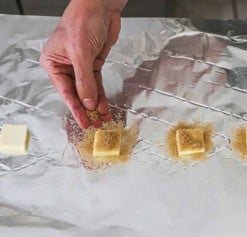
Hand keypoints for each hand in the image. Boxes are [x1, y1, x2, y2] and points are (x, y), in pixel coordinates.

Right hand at [40, 0, 126, 128]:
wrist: (100, 6)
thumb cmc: (82, 21)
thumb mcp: (81, 54)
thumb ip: (85, 81)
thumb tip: (88, 104)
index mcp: (53, 63)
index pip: (65, 91)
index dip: (75, 109)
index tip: (83, 122)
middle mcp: (64, 66)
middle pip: (76, 94)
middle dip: (86, 110)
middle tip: (94, 125)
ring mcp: (79, 67)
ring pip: (87, 91)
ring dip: (95, 106)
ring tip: (102, 120)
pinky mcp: (93, 65)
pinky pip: (96, 85)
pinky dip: (101, 96)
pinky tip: (104, 107)